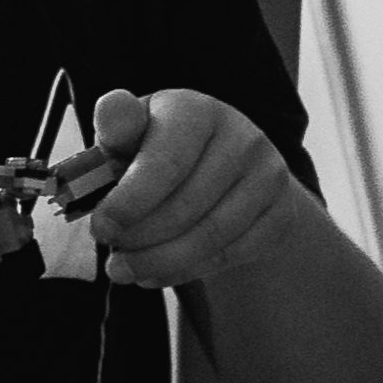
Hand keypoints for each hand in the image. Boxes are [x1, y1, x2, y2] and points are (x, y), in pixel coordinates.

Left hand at [67, 88, 302, 289]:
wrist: (219, 166)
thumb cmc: (158, 148)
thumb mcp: (132, 132)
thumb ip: (117, 125)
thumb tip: (112, 109)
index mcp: (197, 111)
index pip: (166, 163)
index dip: (130, 202)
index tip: (100, 229)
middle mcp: (243, 138)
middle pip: (188, 205)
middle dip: (141, 238)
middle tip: (111, 258)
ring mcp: (269, 177)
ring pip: (212, 235)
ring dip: (161, 261)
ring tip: (124, 271)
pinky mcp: (281, 214)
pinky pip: (233, 254)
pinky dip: (188, 270)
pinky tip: (155, 274)